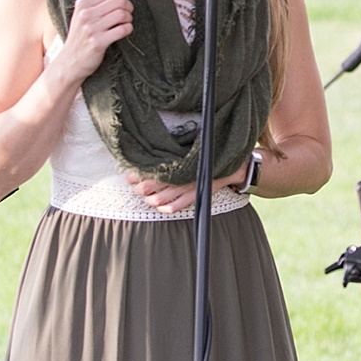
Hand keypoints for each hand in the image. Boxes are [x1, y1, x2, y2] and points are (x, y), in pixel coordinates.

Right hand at [56, 0, 133, 83]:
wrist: (69, 62)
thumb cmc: (80, 37)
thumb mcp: (85, 15)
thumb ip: (101, 0)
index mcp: (82, 4)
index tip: (122, 7)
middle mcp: (86, 14)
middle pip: (119, 1)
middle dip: (128, 7)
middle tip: (127, 15)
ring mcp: (91, 28)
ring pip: (121, 14)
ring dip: (129, 19)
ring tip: (126, 24)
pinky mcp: (98, 42)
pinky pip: (122, 30)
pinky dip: (128, 29)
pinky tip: (124, 32)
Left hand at [123, 163, 248, 215]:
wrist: (230, 165)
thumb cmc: (205, 158)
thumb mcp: (187, 153)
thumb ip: (171, 156)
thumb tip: (148, 160)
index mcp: (179, 161)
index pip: (152, 169)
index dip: (138, 174)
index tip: (130, 176)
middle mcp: (182, 174)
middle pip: (153, 184)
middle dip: (142, 187)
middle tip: (136, 188)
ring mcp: (189, 186)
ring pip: (163, 197)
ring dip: (152, 199)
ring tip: (147, 199)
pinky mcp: (197, 196)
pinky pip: (179, 205)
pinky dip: (168, 208)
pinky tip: (162, 208)